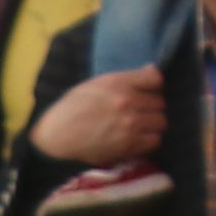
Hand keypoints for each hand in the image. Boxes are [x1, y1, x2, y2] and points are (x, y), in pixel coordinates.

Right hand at [30, 67, 170, 168]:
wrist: (55, 136)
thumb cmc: (73, 108)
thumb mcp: (95, 85)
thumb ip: (125, 79)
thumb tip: (151, 70)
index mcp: (118, 83)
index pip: (156, 78)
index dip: (153, 86)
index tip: (147, 92)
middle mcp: (127, 101)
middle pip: (160, 103)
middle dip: (151, 108)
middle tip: (140, 113)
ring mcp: (130, 124)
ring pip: (161, 122)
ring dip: (152, 125)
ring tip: (139, 127)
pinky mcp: (128, 144)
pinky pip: (154, 140)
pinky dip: (148, 140)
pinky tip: (137, 139)